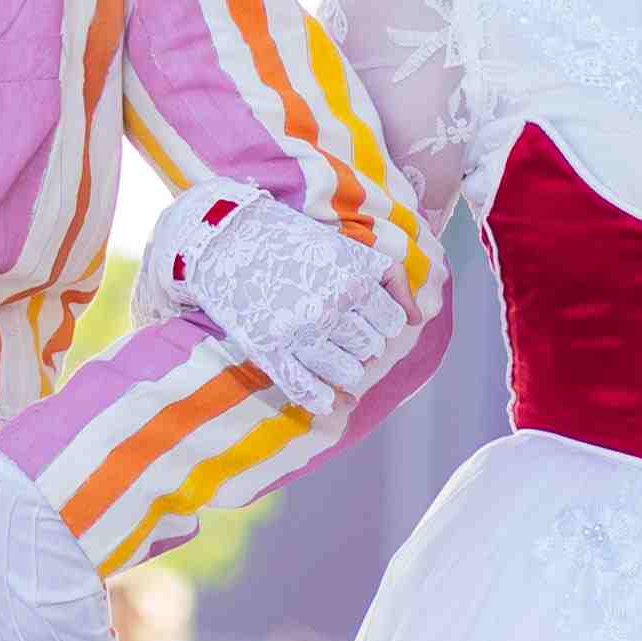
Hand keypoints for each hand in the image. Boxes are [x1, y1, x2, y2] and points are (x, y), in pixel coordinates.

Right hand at [147, 187, 422, 416]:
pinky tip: (329, 400)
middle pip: (372, 351)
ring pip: (348, 374)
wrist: (225, 239)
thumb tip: (416, 319)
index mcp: (352, 280)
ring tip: (331, 354)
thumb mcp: (347, 247)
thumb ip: (390, 278)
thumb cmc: (290, 241)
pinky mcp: (268, 351)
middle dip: (363, 344)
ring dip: (346, 370)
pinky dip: (324, 401)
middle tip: (342, 332)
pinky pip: (308, 392)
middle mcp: (329, 310)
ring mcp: (297, 334)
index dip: (383, 323)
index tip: (365, 316)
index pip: (393, 324)